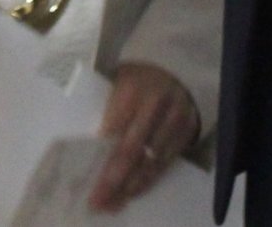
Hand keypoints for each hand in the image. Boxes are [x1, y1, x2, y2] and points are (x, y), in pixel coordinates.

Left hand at [89, 61, 196, 213]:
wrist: (177, 68)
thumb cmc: (137, 78)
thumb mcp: (117, 79)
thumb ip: (105, 105)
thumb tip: (85, 141)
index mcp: (132, 87)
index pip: (115, 128)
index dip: (102, 154)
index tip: (88, 173)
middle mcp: (155, 104)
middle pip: (131, 149)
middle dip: (113, 178)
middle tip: (98, 200)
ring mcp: (174, 119)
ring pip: (150, 161)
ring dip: (130, 185)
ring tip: (112, 203)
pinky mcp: (186, 132)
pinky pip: (166, 162)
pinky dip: (148, 180)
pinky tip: (132, 192)